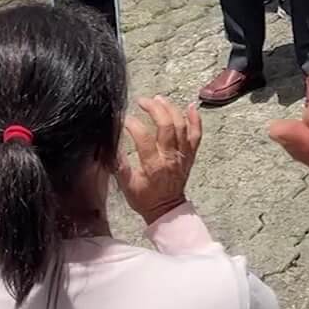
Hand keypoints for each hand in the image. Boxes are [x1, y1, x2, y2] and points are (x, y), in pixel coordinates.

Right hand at [115, 96, 201, 223]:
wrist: (167, 209)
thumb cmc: (144, 198)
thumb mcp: (126, 185)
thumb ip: (119, 165)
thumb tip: (111, 144)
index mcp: (154, 166)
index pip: (144, 138)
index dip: (133, 124)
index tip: (123, 118)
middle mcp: (171, 158)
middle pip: (166, 126)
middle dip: (154, 108)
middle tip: (142, 101)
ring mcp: (183, 155)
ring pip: (182, 126)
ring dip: (171, 109)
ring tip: (159, 99)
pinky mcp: (191, 155)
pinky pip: (196, 134)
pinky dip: (195, 119)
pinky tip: (189, 107)